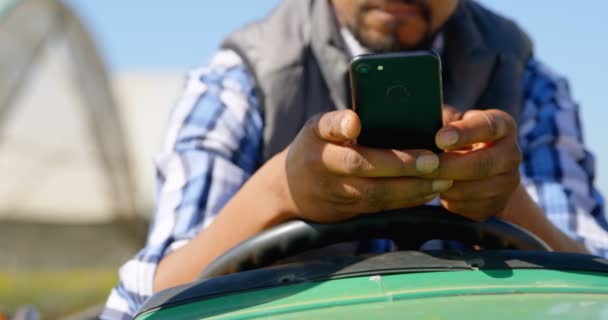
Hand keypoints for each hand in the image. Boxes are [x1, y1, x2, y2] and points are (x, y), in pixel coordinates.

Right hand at [281, 110, 453, 222]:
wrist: (290, 193)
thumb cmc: (312, 149)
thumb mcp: (315, 129)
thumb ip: (336, 123)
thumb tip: (357, 121)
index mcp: (319, 147)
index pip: (335, 138)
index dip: (345, 129)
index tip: (357, 124)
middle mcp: (327, 173)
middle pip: (366, 172)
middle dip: (402, 167)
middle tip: (434, 160)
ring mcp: (340, 196)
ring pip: (379, 196)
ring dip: (413, 189)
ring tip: (443, 178)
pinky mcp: (352, 213)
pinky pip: (384, 207)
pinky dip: (408, 199)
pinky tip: (430, 190)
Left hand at [431, 108, 521, 220]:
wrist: (474, 168)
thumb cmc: (455, 137)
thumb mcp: (451, 121)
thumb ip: (442, 119)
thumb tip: (422, 119)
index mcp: (502, 125)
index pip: (488, 127)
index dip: (464, 133)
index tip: (439, 138)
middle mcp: (512, 153)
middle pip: (484, 164)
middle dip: (449, 166)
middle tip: (423, 165)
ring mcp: (509, 182)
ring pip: (476, 189)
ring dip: (447, 185)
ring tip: (425, 178)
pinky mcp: (498, 204)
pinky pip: (472, 207)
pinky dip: (451, 201)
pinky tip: (436, 190)